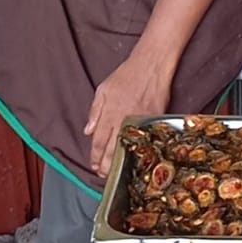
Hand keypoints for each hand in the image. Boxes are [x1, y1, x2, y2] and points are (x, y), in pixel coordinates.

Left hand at [84, 52, 172, 177]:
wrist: (150, 66)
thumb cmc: (126, 76)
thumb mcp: (103, 89)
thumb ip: (94, 112)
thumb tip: (88, 131)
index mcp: (109, 113)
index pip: (98, 141)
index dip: (94, 156)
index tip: (93, 166)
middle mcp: (122, 120)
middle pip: (112, 149)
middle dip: (105, 164)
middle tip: (103, 175)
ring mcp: (139, 122)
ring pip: (127, 148)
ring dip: (120, 163)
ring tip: (115, 173)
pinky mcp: (153, 121)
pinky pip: (144, 141)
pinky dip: (138, 152)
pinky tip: (135, 161)